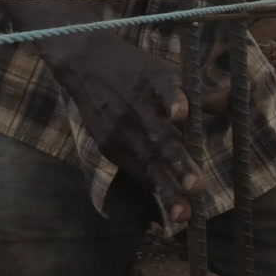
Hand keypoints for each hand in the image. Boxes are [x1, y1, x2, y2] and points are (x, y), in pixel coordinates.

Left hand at [41, 30, 201, 225]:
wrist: (82, 56)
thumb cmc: (101, 99)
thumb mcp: (110, 132)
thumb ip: (141, 156)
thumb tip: (163, 185)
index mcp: (120, 146)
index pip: (147, 176)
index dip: (165, 197)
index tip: (181, 219)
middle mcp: (129, 130)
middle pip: (155, 163)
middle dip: (172, 187)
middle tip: (188, 211)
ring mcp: (140, 102)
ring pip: (162, 134)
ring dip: (177, 157)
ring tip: (194, 180)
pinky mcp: (150, 76)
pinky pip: (164, 90)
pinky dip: (173, 100)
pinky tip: (182, 114)